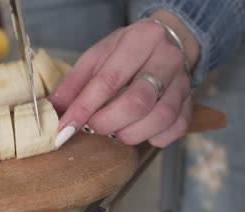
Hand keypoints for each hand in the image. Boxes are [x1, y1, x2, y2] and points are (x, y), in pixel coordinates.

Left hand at [49, 10, 199, 147]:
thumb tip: (53, 110)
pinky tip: (141, 131)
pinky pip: (176, 128)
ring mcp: (183, 82)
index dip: (83, 108)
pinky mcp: (190, 102)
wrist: (168, 42)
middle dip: (108, 123)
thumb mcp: (97, 57)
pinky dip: (155, 138)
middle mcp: (166, 59)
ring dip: (131, 134)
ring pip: (160, 118)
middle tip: (95, 127)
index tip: (65, 128)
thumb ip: (74, 83)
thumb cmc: (127, 51)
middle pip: (137, 102)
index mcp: (138, 41)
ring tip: (116, 131)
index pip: (107, 80)